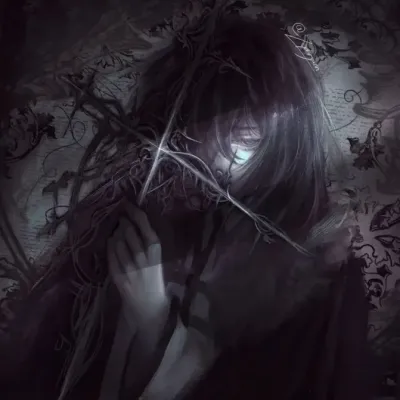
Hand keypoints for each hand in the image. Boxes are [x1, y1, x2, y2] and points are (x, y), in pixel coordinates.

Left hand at [107, 204, 167, 323]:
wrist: (149, 307)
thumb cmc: (156, 280)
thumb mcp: (157, 259)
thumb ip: (147, 243)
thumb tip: (132, 222)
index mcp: (156, 250)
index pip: (143, 224)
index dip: (133, 212)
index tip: (126, 204)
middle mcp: (142, 256)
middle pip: (128, 230)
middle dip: (123, 221)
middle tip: (121, 218)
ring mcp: (129, 266)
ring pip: (117, 240)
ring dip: (115, 233)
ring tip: (118, 231)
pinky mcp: (118, 275)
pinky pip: (110, 254)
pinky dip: (110, 246)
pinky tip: (112, 243)